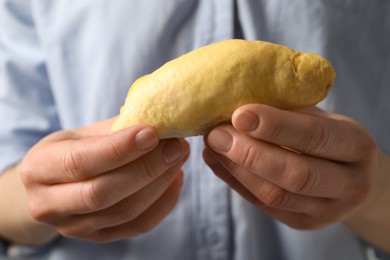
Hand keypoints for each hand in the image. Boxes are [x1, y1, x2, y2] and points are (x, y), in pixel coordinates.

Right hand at [19, 119, 188, 241]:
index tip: (152, 132)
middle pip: (103, 193)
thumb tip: (157, 120)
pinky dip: (163, 202)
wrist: (52, 187)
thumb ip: (113, 129)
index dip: (119, 148)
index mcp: (39, 169)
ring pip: (125, 212)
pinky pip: (138, 226)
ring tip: (179, 158)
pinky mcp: (98, 238)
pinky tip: (175, 179)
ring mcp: (74, 227)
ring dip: (160, 183)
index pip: (80, 162)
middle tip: (176, 146)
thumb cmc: (70, 152)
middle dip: (146, 168)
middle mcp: (49, 204)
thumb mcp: (80, 134)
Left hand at [203, 104, 377, 229]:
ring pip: (275, 195)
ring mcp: (326, 210)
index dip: (276, 126)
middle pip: (296, 175)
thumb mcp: (319, 117)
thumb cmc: (327, 136)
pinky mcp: (302, 222)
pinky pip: (262, 204)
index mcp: (357, 146)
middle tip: (216, 133)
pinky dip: (234, 181)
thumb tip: (235, 102)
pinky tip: (216, 160)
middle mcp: (350, 184)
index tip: (239, 114)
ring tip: (212, 145)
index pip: (315, 137)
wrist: (349, 175)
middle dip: (250, 153)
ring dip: (237, 169)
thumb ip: (287, 112)